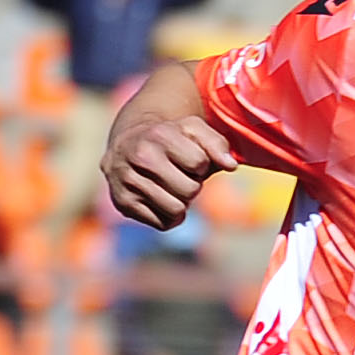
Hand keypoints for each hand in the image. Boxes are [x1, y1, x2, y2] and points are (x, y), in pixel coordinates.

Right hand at [104, 108, 244, 229]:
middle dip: (191, 185)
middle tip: (178, 175)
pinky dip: (168, 216)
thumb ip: (217, 144)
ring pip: (176, 210)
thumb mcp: (193, 130)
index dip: (201, 165)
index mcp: (160, 135)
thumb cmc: (170, 139)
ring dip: (181, 203)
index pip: (199, 163)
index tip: (188, 159)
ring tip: (169, 187)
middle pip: (190, 190)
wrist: (126, 145)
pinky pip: (163, 224)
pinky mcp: (123, 203)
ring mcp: (127, 181)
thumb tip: (231, 166)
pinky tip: (157, 199)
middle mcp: (140, 156)